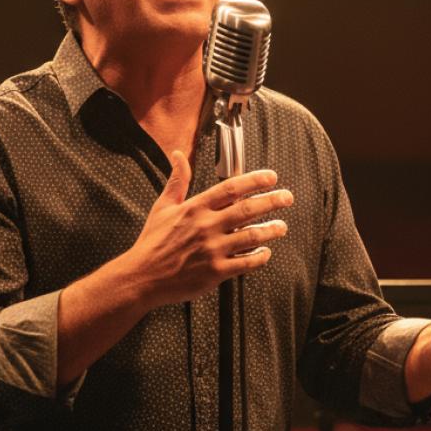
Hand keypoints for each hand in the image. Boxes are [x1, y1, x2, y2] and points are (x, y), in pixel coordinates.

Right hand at [127, 150, 292, 308]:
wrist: (143, 276)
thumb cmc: (153, 242)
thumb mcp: (163, 206)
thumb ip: (177, 180)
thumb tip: (179, 154)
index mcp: (195, 208)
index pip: (231, 188)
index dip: (255, 181)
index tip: (272, 178)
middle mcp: (206, 226)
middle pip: (248, 210)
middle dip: (272, 201)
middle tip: (288, 197)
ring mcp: (212, 250)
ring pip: (251, 236)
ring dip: (271, 230)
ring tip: (282, 226)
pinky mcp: (215, 272)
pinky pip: (246, 263)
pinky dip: (260, 257)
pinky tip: (266, 253)